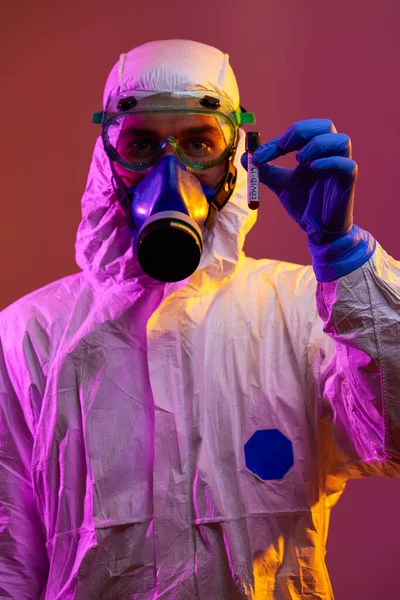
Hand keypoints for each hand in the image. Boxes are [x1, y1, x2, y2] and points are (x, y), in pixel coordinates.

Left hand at [241, 119, 355, 243]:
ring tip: (300, 159)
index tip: (259, 155)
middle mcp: (329, 154)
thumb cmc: (304, 204)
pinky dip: (330, 163)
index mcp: (314, 151)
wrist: (317, 230)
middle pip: (324, 126)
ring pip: (341, 141)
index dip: (278, 140)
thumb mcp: (280, 184)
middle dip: (301, 131)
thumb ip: (265, 171)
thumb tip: (245, 157)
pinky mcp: (348, 182)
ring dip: (317, 145)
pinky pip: (347, 165)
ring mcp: (341, 166)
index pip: (300, 132)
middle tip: (282, 146)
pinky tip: (314, 168)